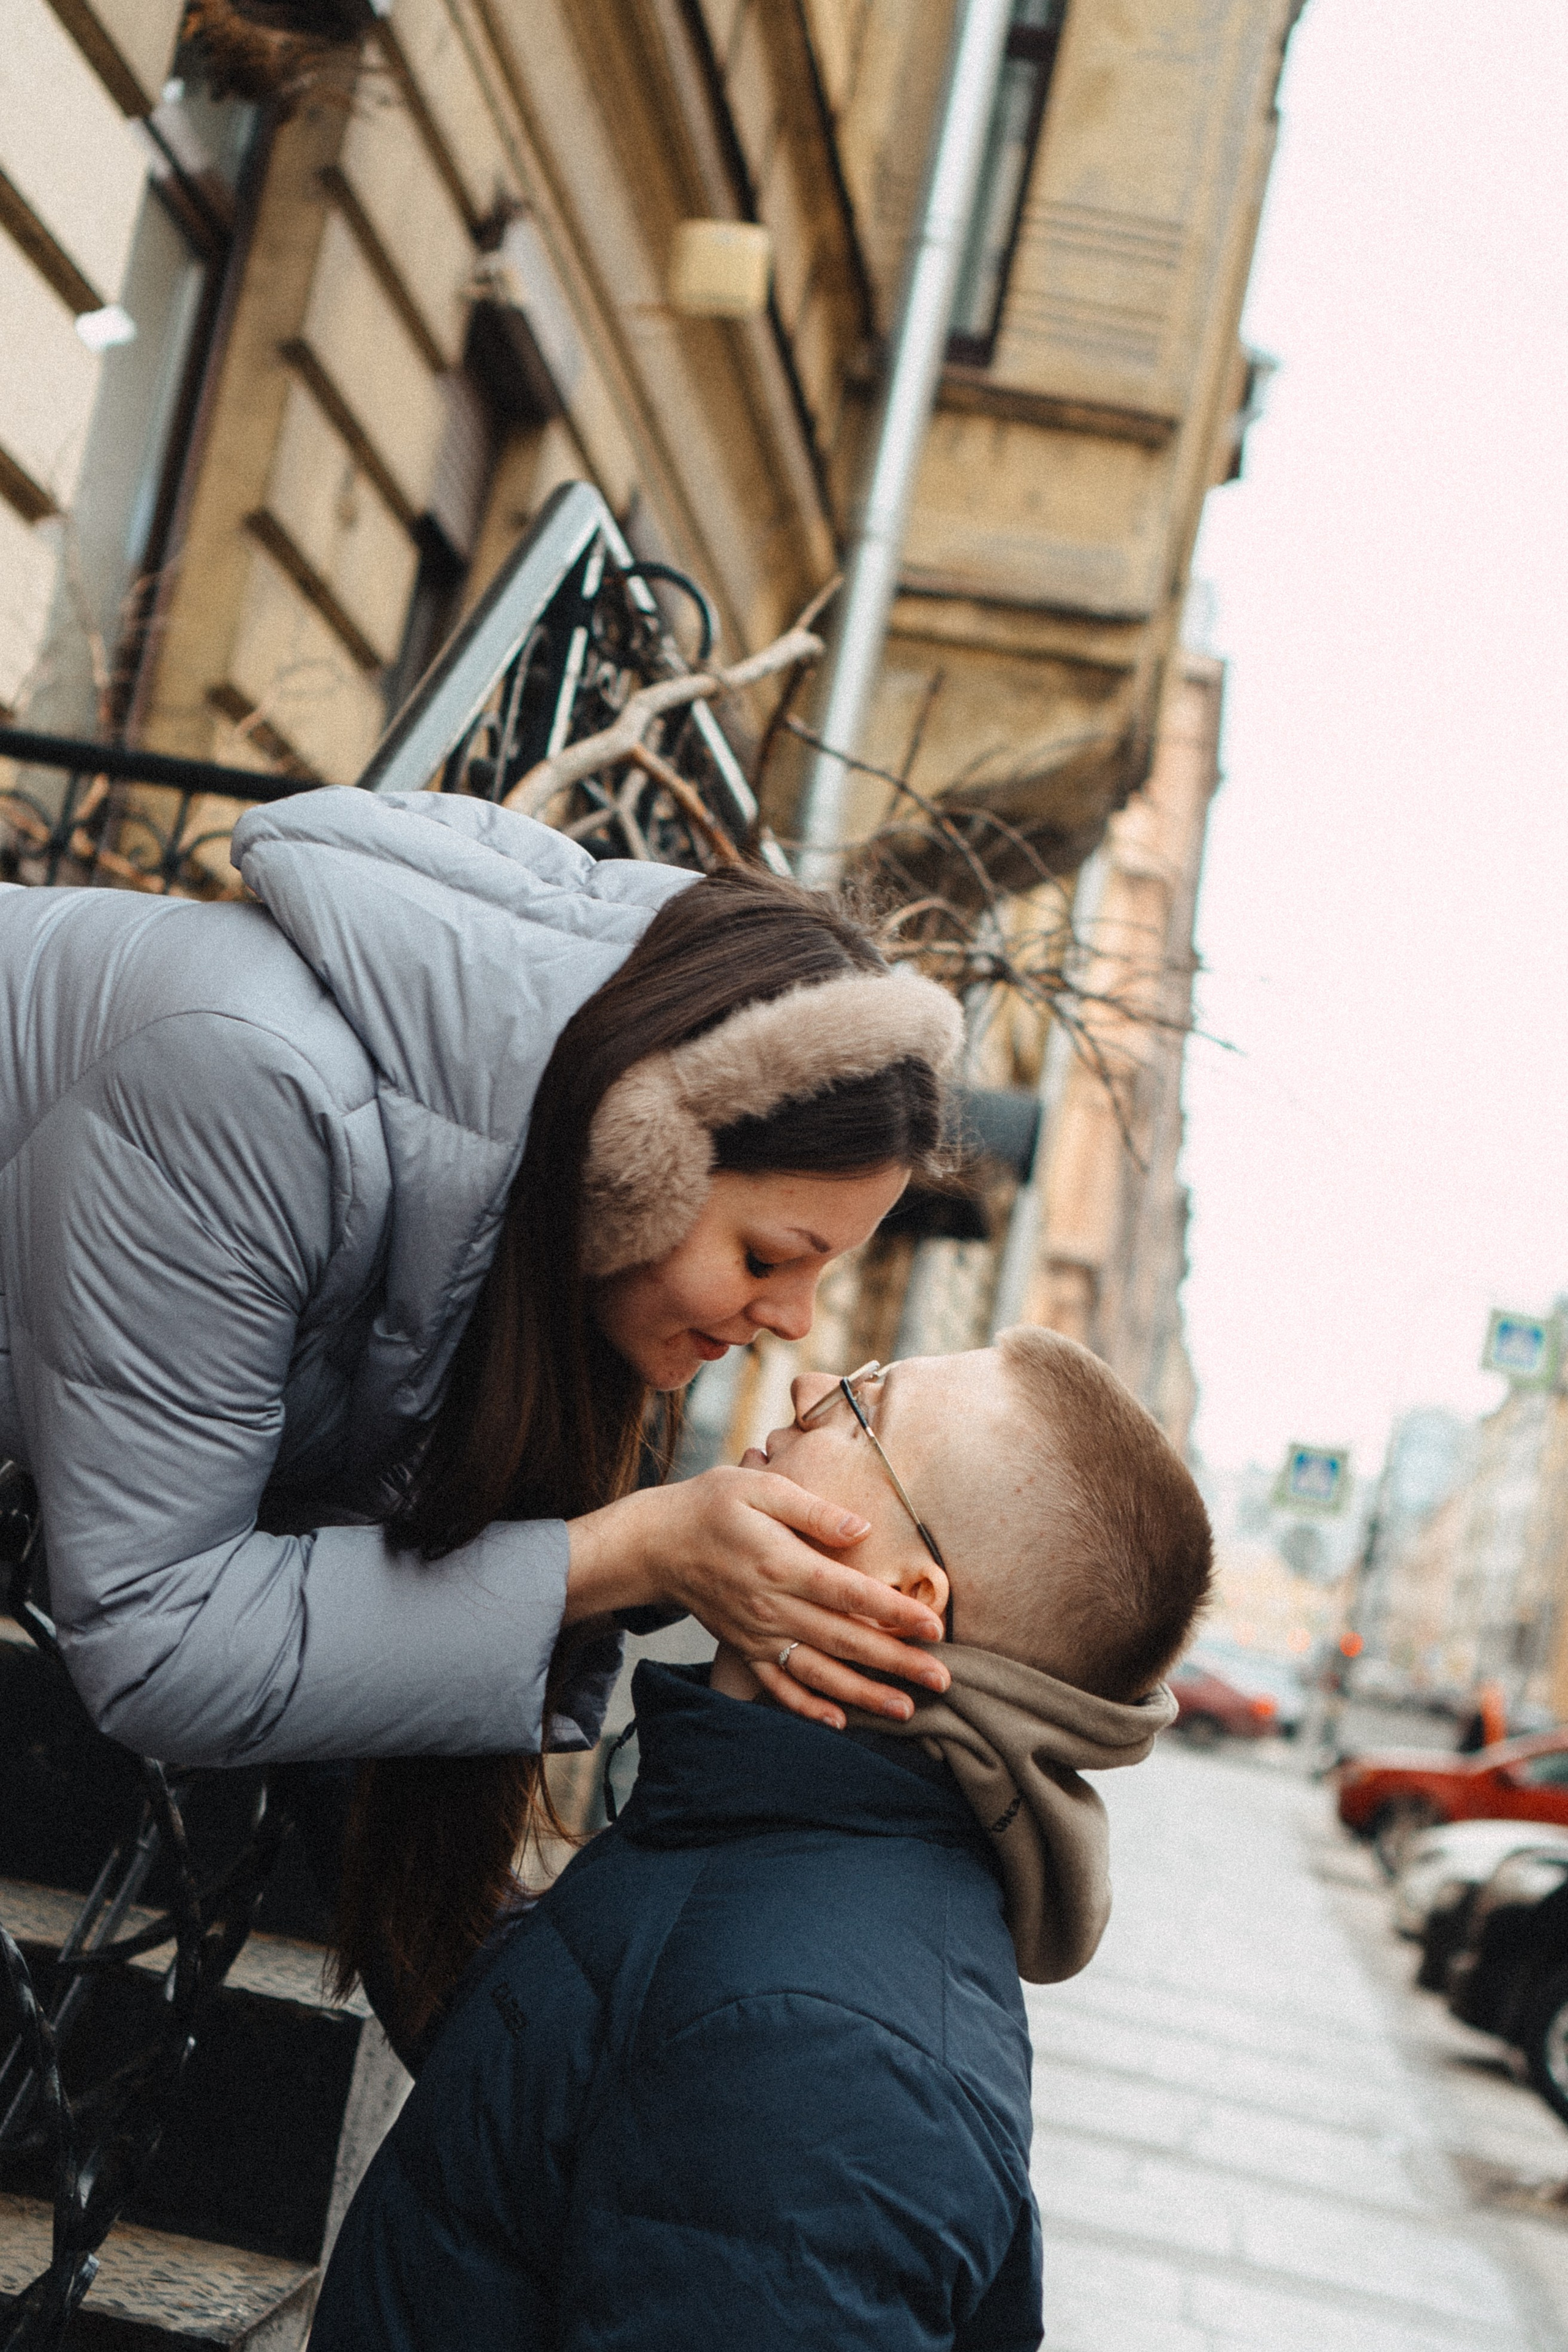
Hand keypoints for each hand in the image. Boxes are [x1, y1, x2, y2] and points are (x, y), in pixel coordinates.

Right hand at [565, 1467, 948, 1729]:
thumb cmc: (712, 1505)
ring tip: (907, 1709)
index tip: (934, 1627)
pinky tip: (841, 1721)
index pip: (849, 1593)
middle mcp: (771, 1606)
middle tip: (943, 1679)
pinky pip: (777, 1685)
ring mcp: (757, 1633)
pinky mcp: (743, 1648)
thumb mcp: (761, 1487)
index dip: (893, 1612)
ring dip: (864, 1693)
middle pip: (843, 1640)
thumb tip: (861, 1528)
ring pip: (818, 1672)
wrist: (656, 1543)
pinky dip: (807, 1707)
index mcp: (781, 1564)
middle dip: (896, 1662)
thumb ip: (812, 1510)